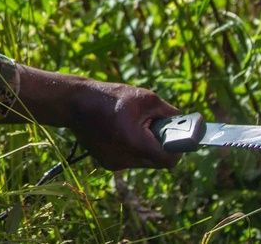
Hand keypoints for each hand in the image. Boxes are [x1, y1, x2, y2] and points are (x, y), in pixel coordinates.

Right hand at [5, 66, 180, 170]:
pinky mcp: (107, 163)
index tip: (176, 135)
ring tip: (135, 126)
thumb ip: (168, 112)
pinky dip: (132, 148)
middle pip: (157, 162)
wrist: (75, 103)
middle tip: (156, 126)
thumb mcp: (145, 98)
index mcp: (136, 143)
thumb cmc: (111, 96)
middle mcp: (126, 159)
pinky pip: (130, 159)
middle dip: (161, 145)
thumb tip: (185, 121)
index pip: (170, 159)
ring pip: (144, 161)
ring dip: (146, 147)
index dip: (177, 148)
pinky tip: (122, 131)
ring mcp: (115, 164)